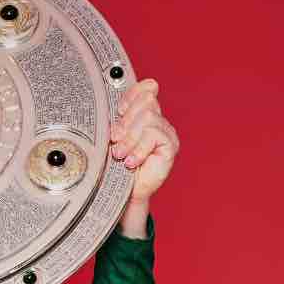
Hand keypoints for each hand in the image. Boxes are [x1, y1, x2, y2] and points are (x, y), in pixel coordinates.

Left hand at [111, 78, 179, 205]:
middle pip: (146, 101)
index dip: (132, 95)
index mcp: (144, 115)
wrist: (124, 194)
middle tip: (116, 142)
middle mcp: (157, 121)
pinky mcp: (171, 146)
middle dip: (126, 122)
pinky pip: (154, 135)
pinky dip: (139, 149)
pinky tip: (132, 162)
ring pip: (148, 118)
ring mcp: (166, 132)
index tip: (119, 111)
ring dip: (130, 138)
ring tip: (121, 155)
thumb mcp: (113, 140)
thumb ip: (116, 123)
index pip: (146, 89)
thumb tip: (115, 115)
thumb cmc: (116, 167)